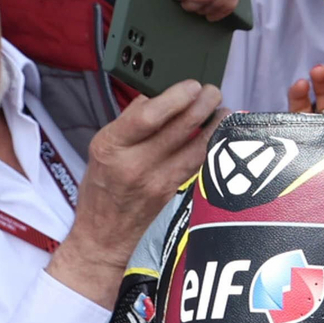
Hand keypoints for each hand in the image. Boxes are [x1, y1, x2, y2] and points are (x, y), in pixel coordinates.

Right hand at [51, 80, 226, 306]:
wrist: (103, 236)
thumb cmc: (100, 188)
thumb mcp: (100, 148)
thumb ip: (128, 121)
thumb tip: (155, 95)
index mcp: (111, 147)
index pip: (148, 116)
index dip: (175, 97)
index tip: (192, 85)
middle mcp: (134, 164)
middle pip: (178, 128)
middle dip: (202, 104)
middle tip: (213, 91)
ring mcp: (157, 182)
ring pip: (196, 148)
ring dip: (215, 126)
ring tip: (223, 111)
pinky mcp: (173, 195)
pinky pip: (197, 166)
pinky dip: (210, 148)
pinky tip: (218, 137)